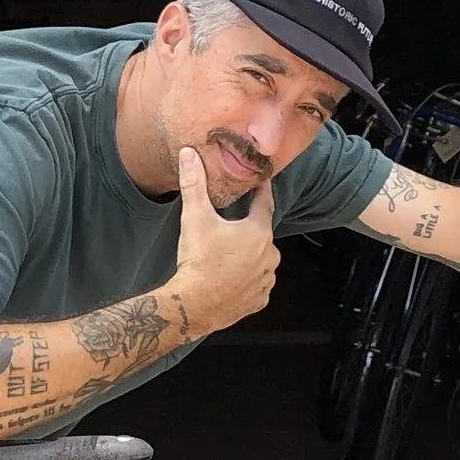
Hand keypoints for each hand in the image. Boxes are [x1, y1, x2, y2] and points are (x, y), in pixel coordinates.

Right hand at [175, 146, 280, 334]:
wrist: (194, 305)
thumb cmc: (198, 261)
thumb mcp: (194, 217)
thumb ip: (194, 184)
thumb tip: (189, 155)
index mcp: (259, 231)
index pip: (265, 202)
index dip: (261, 190)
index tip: (261, 181)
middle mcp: (269, 255)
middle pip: (261, 232)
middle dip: (248, 227)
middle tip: (229, 226)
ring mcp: (266, 280)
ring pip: (261, 259)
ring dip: (248, 254)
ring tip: (227, 254)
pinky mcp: (259, 300)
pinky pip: (257, 283)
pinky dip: (247, 279)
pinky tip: (230, 277)